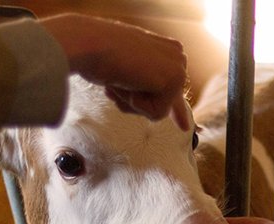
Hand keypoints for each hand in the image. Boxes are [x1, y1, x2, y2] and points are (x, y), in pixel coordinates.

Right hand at [40, 13, 188, 129]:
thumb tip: (167, 115)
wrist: (89, 45)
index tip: (184, 127)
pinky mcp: (173, 79)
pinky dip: (137, 104)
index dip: (175, 109)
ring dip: (133, 103)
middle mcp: (177, 56)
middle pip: (163, 103)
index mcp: (166, 50)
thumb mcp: (124, 70)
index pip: (173, 88)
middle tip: (119, 80)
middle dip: (137, 102)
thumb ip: (144, 88)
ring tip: (122, 78)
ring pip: (159, 111)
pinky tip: (129, 82)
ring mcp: (178, 66)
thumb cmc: (98, 56)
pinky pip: (156, 114)